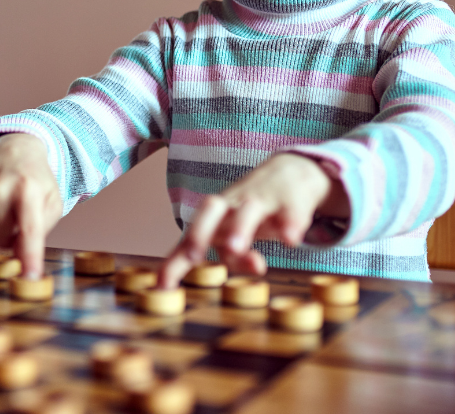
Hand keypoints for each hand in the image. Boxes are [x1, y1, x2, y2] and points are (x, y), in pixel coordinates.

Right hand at [0, 134, 63, 278]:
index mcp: (29, 190)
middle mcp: (0, 187)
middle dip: (11, 234)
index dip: (30, 257)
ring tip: (6, 204)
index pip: (29, 232)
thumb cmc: (36, 182)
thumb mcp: (50, 204)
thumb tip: (22, 262)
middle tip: (19, 214)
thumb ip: (38, 234)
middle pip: (1, 238)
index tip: (30, 277)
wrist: (16, 148)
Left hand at [157, 153, 348, 287]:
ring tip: (238, 249)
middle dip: (200, 233)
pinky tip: (290, 240)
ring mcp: (262, 200)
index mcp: (215, 216)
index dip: (174, 262)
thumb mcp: (237, 229)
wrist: (292, 168)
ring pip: (247, 211)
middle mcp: (234, 205)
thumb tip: (236, 280)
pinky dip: (289, 226)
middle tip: (193, 255)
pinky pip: (289, 212)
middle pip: (210, 210)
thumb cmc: (255, 209)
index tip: (161, 286)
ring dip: (240, 229)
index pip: (190, 237)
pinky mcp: (291, 200)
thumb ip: (234, 257)